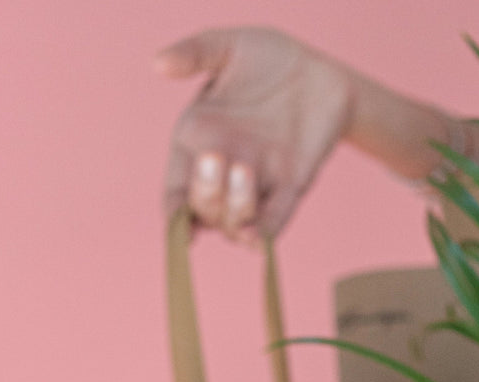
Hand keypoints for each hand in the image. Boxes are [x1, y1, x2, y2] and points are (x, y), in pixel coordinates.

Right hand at [157, 27, 353, 240]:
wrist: (319, 70)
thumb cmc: (269, 57)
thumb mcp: (228, 46)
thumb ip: (194, 52)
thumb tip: (158, 64)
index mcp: (198, 140)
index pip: (177, 190)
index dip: (173, 212)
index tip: (175, 215)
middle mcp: (224, 169)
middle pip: (203, 210)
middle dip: (205, 195)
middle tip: (216, 158)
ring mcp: (258, 183)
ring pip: (235, 222)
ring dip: (235, 208)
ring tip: (243, 170)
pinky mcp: (291, 188)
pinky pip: (273, 224)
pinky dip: (263, 236)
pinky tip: (257, 238)